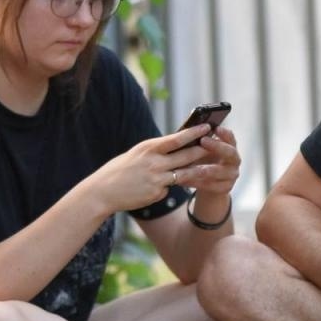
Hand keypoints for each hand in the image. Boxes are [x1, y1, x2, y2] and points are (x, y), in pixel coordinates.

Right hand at [89, 127, 214, 213]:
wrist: (102, 192)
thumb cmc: (119, 170)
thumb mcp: (136, 154)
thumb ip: (155, 152)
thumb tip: (174, 147)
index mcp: (148, 148)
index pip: (177, 138)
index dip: (194, 133)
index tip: (207, 127)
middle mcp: (154, 162)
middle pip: (186, 156)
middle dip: (203, 150)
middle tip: (218, 145)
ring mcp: (157, 179)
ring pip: (184, 174)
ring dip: (198, 171)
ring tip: (211, 168)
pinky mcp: (157, 194)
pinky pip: (168, 189)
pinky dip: (167, 188)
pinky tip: (154, 189)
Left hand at [183, 125, 240, 197]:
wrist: (208, 184)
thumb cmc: (203, 161)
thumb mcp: (202, 150)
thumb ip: (198, 143)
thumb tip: (184, 132)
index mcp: (230, 147)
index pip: (231, 138)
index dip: (225, 133)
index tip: (216, 128)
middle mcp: (234, 160)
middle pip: (230, 153)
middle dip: (217, 146)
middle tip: (203, 141)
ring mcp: (231, 175)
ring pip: (219, 172)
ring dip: (205, 168)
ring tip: (192, 167)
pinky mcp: (225, 188)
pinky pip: (211, 185)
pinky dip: (197, 182)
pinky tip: (185, 179)